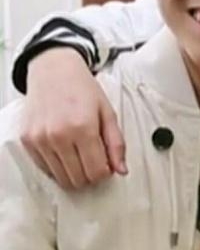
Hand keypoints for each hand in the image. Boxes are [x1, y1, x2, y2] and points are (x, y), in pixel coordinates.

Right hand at [20, 47, 126, 188]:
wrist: (54, 70)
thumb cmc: (83, 88)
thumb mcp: (107, 111)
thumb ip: (116, 143)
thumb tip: (121, 170)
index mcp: (83, 128)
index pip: (96, 171)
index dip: (105, 172)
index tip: (107, 164)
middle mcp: (59, 136)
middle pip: (79, 178)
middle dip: (91, 175)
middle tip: (95, 159)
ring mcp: (41, 140)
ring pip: (61, 178)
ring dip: (75, 173)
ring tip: (81, 155)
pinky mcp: (28, 141)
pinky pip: (45, 169)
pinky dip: (58, 167)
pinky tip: (66, 152)